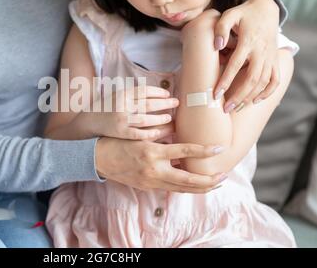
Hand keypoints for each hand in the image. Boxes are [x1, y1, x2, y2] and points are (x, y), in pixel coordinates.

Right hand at [77, 86, 178, 140]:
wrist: (89, 121)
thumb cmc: (106, 107)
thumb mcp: (117, 95)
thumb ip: (133, 94)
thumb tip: (155, 92)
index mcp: (122, 94)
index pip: (145, 91)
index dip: (158, 92)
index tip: (168, 94)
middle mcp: (123, 106)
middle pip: (148, 104)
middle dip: (165, 103)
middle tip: (175, 103)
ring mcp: (122, 120)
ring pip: (146, 119)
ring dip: (160, 118)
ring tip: (169, 117)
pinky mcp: (121, 133)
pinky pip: (139, 133)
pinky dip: (150, 132)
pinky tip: (158, 131)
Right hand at [95, 137, 226, 192]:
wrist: (99, 158)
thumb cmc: (119, 141)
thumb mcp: (140, 134)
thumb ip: (161, 136)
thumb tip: (180, 132)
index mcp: (152, 152)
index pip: (185, 152)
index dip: (204, 150)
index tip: (219, 148)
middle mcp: (154, 170)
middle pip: (188, 179)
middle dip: (209, 179)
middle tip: (223, 175)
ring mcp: (150, 181)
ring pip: (181, 189)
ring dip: (200, 187)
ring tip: (215, 183)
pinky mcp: (147, 187)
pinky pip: (170, 189)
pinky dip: (185, 187)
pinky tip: (194, 185)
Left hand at [213, 0, 280, 112]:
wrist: (266, 9)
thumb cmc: (243, 14)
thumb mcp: (229, 14)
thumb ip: (221, 28)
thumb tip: (216, 45)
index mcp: (249, 41)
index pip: (236, 64)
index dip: (226, 80)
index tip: (215, 94)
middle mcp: (261, 51)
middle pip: (251, 78)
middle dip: (238, 95)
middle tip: (225, 109)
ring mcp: (270, 57)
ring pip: (263, 82)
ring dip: (250, 97)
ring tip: (236, 108)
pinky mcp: (274, 60)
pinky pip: (275, 79)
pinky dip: (267, 92)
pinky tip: (255, 101)